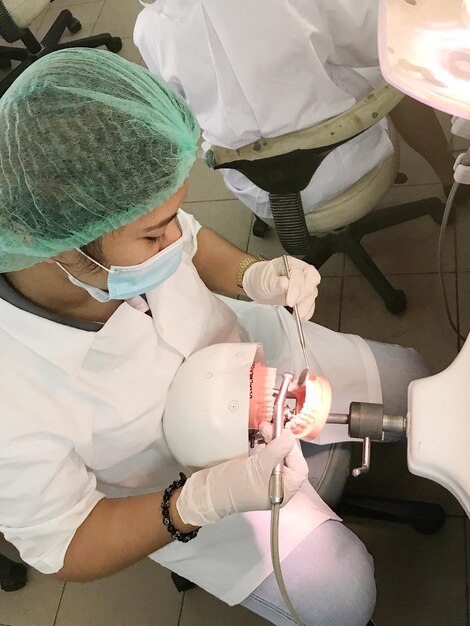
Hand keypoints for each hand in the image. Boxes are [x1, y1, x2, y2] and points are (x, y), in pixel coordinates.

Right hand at [176, 429, 307, 525]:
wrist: (208, 491)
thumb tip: (291, 437)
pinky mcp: (257, 469)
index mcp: (284, 490)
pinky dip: (266, 443)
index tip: (283, 434)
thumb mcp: (257, 467)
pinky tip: (261, 436)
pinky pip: (268, 454)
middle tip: (269, 427)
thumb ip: (276, 451)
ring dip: (273, 439)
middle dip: (281, 441)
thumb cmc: (234, 485)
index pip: (298, 467)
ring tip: (263, 428)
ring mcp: (268, 477)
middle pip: (289, 458)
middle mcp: (279, 484)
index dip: (293, 450)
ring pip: (279, 454)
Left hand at [242, 257, 319, 319]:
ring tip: (298, 314)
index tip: (290, 301)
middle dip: (304, 295)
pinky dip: (308, 310)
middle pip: (312, 280)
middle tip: (294, 305)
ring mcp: (303, 283)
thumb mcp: (265, 280)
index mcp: (290, 264)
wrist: (258, 286)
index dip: (296, 288)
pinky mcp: (303, 295)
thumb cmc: (261, 278)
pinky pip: (311, 302)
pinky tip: (302, 315)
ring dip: (306, 305)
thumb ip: (275, 283)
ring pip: (312, 292)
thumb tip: (285, 284)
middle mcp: (300, 272)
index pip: (298, 274)